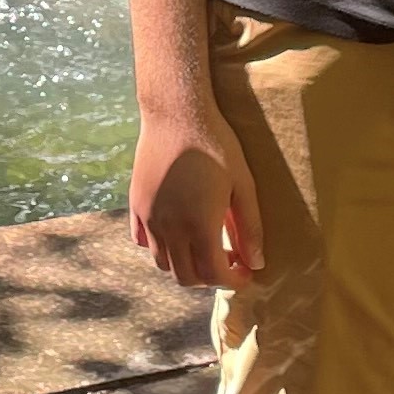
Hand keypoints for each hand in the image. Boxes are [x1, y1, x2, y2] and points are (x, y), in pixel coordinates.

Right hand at [129, 100, 262, 288]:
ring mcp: (148, 218)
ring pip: (163, 263)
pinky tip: (177, 231)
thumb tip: (256, 263)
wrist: (176, 113)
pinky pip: (143, 241)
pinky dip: (161, 248)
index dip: (232, 281)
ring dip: (185, 265)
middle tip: (228, 261)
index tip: (245, 272)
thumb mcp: (243, 184)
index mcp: (199, 226)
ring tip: (204, 246)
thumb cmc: (215, 145)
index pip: (213, 275)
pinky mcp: (136, 204)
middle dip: (210, 278)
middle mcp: (169, 228)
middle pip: (186, 277)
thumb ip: (250, 227)